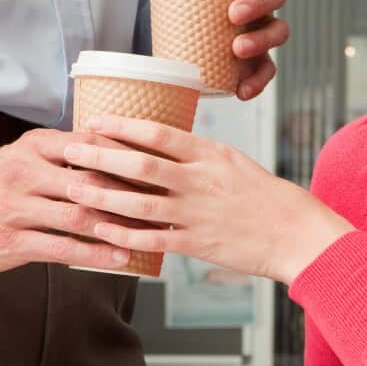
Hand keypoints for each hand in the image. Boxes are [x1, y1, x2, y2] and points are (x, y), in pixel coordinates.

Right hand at [0, 128, 157, 273]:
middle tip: (166, 202)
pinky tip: (119, 257)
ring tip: (152, 233)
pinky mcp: (11, 241)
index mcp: (35, 146)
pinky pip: (62, 248)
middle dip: (132, 193)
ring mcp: (16, 208)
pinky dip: (95, 253)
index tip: (160, 166)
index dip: (129, 157)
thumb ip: (68, 151)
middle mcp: (25, 172)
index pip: (91, 145)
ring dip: (120, 226)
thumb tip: (124, 147)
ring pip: (79, 215)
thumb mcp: (27, 153)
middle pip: (90, 180)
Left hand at [61, 115, 352, 284]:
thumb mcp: (234, 162)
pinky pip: (153, 239)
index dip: (122, 126)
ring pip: (140, 203)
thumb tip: (161, 144)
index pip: (158, 133)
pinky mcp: (198, 243)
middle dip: (100, 156)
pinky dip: (124, 235)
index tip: (94, 122)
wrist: (296, 233)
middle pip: (140, 164)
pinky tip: (101, 230)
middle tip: (70, 150)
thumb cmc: (265, 196)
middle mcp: (201, 180)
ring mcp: (198, 213)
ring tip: (73, 189)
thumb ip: (198, 156)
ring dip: (103, 196)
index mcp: (210, 154)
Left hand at [129, 0, 289, 100]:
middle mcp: (262, 2)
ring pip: (279, 31)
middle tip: (233, 14)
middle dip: (259, 4)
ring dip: (263, 39)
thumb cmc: (189, 2)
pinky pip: (268, 69)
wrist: (188, 36)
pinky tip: (243, 89)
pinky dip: (259, 80)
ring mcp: (262, 30)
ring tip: (237, 49)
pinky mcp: (258, 59)